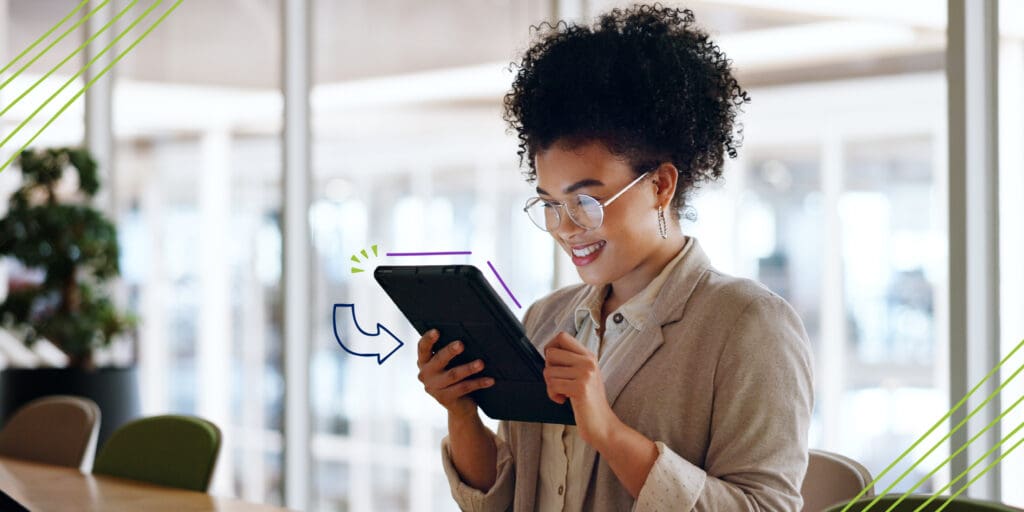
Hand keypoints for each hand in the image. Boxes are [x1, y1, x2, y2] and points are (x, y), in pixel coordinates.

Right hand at [416, 329, 494, 419]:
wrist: (459, 406)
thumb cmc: (455, 378)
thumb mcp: (448, 364)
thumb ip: (450, 353)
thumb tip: (467, 337)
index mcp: (424, 361)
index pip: (423, 348)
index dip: (428, 339)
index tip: (436, 331)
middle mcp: (425, 374)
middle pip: (438, 360)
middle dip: (450, 351)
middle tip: (461, 344)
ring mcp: (434, 388)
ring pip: (453, 375)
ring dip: (468, 368)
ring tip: (480, 363)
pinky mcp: (445, 398)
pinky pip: (464, 388)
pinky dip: (478, 383)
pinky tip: (489, 379)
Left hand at [543, 332, 619, 448]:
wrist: (603, 425)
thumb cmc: (589, 402)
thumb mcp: (584, 376)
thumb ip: (571, 362)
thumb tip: (549, 352)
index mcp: (589, 356)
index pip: (562, 336)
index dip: (550, 346)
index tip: (552, 363)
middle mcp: (588, 361)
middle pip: (551, 353)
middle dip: (548, 369)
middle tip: (559, 382)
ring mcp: (585, 373)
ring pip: (548, 371)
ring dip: (550, 386)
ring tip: (563, 393)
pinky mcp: (580, 387)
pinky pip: (552, 385)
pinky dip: (552, 395)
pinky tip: (563, 400)